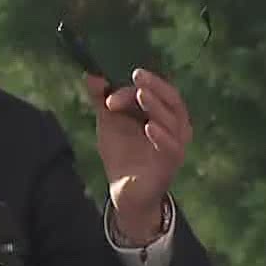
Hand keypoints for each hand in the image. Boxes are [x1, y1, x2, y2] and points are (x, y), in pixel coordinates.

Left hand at [87, 68, 191, 241]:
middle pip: (172, 100)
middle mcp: (174, 126)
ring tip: (141, 94)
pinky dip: (162, 137)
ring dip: (157, 106)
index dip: (135, 86)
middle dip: (155, 86)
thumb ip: (101, 99)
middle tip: (138, 75)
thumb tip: (91, 74)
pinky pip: (172, 148)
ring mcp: (175, 145)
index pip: (155, 91)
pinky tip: (150, 127)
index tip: (109, 89)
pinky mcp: (170, 165)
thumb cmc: (122, 153)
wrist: (124, 191)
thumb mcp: (109, 122)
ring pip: (174, 122)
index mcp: (162, 112)